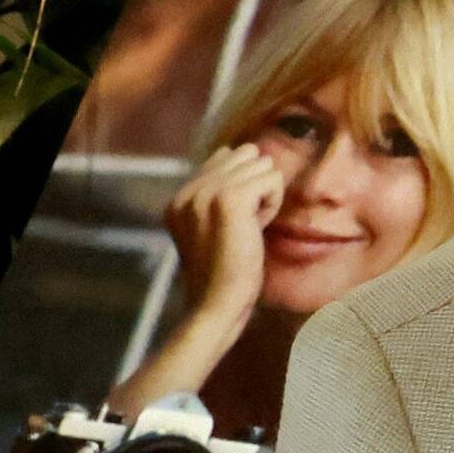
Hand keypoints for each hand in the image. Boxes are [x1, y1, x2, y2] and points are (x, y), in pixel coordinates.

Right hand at [159, 145, 287, 340]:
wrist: (217, 302)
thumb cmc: (227, 274)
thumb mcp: (218, 228)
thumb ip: (221, 194)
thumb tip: (244, 150)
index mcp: (179, 198)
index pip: (224, 157)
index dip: (247, 187)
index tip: (237, 223)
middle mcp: (187, 191)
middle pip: (245, 156)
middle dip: (258, 187)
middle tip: (247, 225)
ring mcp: (205, 193)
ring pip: (262, 165)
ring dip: (267, 196)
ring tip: (250, 227)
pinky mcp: (228, 199)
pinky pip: (272, 178)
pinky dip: (274, 203)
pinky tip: (258, 227)